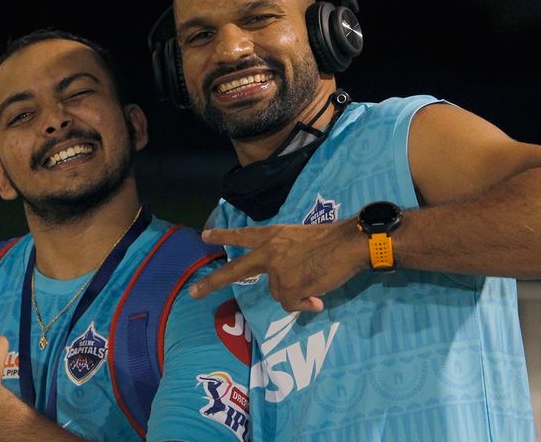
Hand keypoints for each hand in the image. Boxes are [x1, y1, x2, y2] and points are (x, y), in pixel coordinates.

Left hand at [189, 218, 368, 311]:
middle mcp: (268, 252)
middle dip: (212, 283)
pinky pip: (293, 305)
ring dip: (296, 292)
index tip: (205, 236)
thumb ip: (285, 256)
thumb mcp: (298, 238)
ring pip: (280, 294)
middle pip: (236, 270)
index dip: (223, 235)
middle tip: (192, 293)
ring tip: (315, 278)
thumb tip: (290, 290)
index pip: (242, 234)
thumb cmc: (330, 239)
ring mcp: (276, 271)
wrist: (347, 243)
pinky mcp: (287, 288)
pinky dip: (305, 303)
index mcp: (272, 235)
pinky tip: (317, 294)